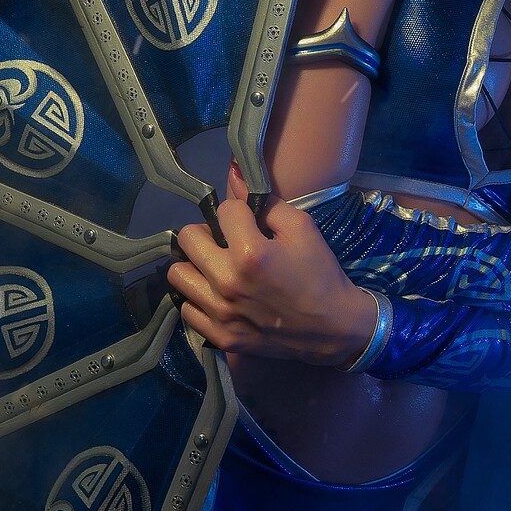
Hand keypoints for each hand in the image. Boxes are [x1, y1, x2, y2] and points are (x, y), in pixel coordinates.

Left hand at [168, 163, 378, 366]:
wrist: (333, 329)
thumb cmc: (320, 274)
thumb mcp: (302, 228)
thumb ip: (266, 202)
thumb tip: (234, 174)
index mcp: (250, 252)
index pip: (223, 211)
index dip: (239, 212)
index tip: (251, 222)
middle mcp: (227, 282)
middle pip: (187, 238)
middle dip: (207, 233)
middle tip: (226, 242)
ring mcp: (220, 312)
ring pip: (178, 274)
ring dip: (196, 265)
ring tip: (216, 268)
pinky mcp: (219, 336)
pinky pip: (187, 308)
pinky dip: (199, 298)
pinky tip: (218, 295)